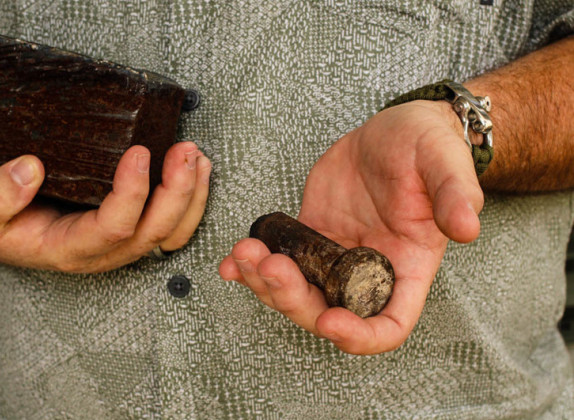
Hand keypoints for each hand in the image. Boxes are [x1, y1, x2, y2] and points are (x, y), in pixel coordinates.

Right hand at [0, 141, 210, 272]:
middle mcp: (101, 251)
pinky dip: (189, 199)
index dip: (132, 193)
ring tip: (198, 157)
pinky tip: (196, 169)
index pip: (113, 228)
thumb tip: (29, 168)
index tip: (137, 152)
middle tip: (185, 151)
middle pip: (154, 232)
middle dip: (177, 192)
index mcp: (67, 250)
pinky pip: (169, 224)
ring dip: (191, 196)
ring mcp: (118, 242)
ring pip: (171, 233)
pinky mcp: (127, 227)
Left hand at [219, 101, 483, 354]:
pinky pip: (278, 261)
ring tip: (243, 254)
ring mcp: (335, 256)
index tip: (329, 321)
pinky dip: (250, 268)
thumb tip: (467, 228)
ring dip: (263, 284)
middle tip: (270, 267)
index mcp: (407, 266)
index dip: (359, 335)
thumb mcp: (444, 162)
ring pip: (295, 292)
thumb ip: (455, 195)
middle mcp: (368, 270)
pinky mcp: (309, 235)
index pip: (389, 323)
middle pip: (327, 312)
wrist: (395, 130)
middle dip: (293, 300)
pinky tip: (230, 261)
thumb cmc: (428, 148)